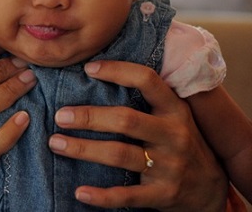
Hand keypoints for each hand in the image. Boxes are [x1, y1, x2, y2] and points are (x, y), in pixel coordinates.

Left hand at [48, 60, 227, 211]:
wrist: (210, 189)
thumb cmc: (178, 142)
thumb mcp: (172, 116)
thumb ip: (146, 98)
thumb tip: (95, 72)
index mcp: (174, 110)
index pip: (147, 81)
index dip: (117, 71)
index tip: (88, 69)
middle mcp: (174, 135)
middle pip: (126, 120)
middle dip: (89, 117)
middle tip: (60, 116)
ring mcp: (170, 166)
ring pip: (120, 155)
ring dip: (83, 149)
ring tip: (55, 143)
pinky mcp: (163, 195)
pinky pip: (127, 196)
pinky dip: (101, 195)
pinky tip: (80, 192)